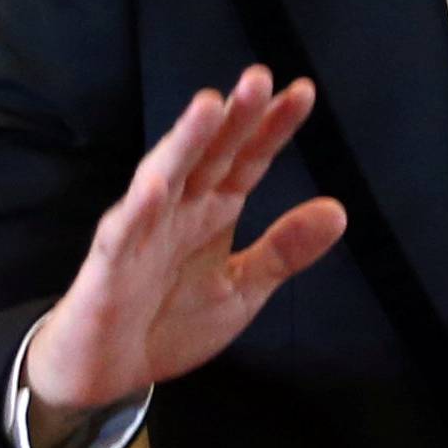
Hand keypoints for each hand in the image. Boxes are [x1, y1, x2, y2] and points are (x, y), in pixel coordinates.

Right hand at [25, 68, 344, 428]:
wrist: (109, 371)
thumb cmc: (172, 320)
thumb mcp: (244, 288)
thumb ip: (285, 250)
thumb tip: (339, 209)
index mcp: (215, 209)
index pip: (250, 159)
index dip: (274, 127)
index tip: (303, 92)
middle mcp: (180, 208)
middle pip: (212, 154)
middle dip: (235, 117)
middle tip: (259, 77)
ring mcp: (143, 230)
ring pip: (166, 175)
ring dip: (186, 141)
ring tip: (209, 106)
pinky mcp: (109, 264)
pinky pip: (124, 232)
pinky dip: (139, 209)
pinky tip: (156, 186)